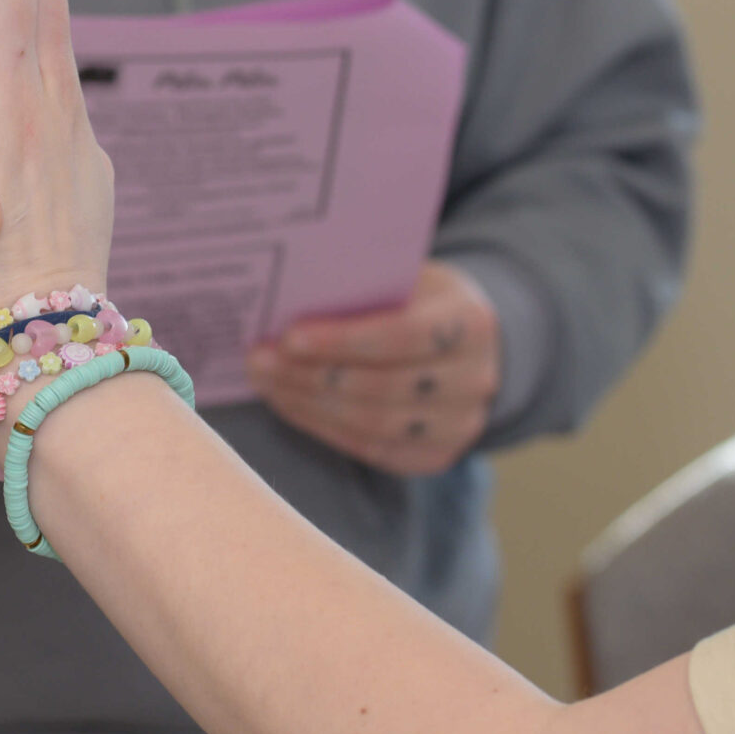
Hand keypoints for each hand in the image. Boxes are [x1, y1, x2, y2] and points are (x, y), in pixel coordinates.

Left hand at [243, 263, 499, 477]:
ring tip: (266, 381)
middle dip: (312, 375)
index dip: (344, 341)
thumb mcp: (407, 277)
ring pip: (372, 424)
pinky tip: (288, 402)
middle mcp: (475, 380)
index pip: (405, 336)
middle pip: (383, 387)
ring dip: (308, 403)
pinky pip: (370, 449)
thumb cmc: (420, 300)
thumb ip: (364, 285)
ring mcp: (458, 426)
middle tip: (259, 360)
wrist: (466, 345)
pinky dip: (321, 426)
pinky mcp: (434, 456)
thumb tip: (292, 296)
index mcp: (472, 323)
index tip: (289, 337)